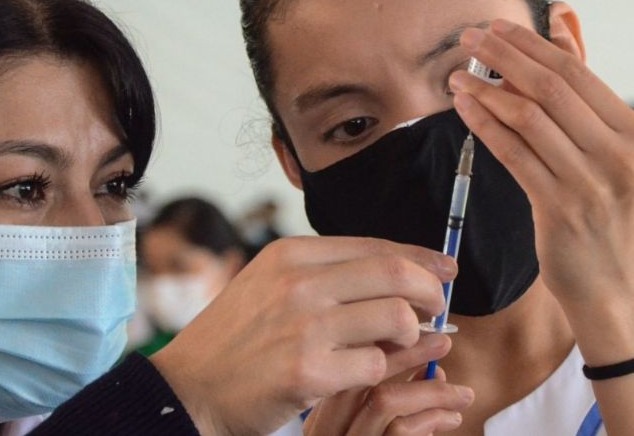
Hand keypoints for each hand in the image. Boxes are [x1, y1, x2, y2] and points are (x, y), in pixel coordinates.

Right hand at [151, 236, 458, 435]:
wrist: (189, 387)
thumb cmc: (234, 338)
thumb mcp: (269, 284)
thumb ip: (323, 273)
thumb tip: (392, 269)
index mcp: (291, 255)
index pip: (375, 247)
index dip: (420, 258)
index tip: (445, 269)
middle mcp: (299, 284)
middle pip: (396, 276)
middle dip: (430, 291)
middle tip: (437, 307)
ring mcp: (304, 328)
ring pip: (396, 319)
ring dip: (410, 335)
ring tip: (398, 343)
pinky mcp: (308, 372)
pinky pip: (376, 364)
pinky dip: (381, 368)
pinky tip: (367, 371)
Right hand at [304, 334, 472, 435]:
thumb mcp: (375, 433)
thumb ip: (393, 403)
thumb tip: (431, 369)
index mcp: (322, 420)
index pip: (345, 363)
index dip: (382, 343)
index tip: (415, 330)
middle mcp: (324, 432)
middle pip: (358, 373)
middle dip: (406, 352)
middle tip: (442, 341)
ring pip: (383, 401)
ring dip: (429, 390)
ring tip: (462, 393)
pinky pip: (401, 432)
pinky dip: (430, 418)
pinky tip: (450, 420)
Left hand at [448, 18, 633, 362]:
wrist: (613, 285)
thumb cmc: (604, 212)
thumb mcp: (609, 152)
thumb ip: (582, 92)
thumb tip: (560, 20)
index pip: (577, 73)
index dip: (531, 44)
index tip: (496, 25)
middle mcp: (621, 154)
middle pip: (551, 88)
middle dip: (505, 56)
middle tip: (469, 36)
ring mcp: (592, 183)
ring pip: (528, 118)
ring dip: (486, 90)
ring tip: (456, 74)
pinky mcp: (560, 208)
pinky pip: (513, 154)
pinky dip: (484, 125)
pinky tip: (463, 107)